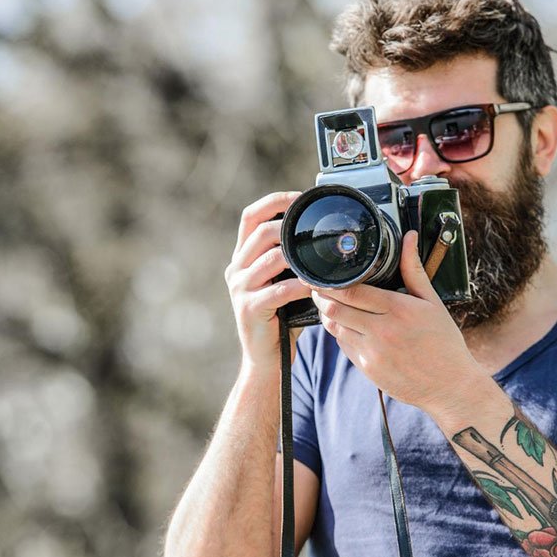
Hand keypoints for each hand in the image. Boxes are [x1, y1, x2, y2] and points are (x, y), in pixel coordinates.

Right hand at [224, 192, 312, 369]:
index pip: (250, 217)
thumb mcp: (282, 281)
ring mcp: (240, 289)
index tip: (299, 197)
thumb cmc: (281, 319)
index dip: (273, 201)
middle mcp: (236, 269)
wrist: (266, 359)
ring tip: (320, 258)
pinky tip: (316, 286)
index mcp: (242, 258)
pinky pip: (279, 290)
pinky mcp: (250, 309)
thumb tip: (319, 234)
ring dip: (299, 257)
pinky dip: (301, 285)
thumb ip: (291, 259)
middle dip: (289, 226)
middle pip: (260, 233)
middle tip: (315, 230)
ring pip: (271, 259)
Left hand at [311, 230, 484, 414]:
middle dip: (321, 295)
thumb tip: (409, 237)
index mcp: (399, 310)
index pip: (352, 291)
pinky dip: (338, 332)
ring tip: (325, 301)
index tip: (322, 274)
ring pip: (334, 327)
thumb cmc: (444, 341)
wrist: (450, 386)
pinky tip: (342, 323)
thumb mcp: (432, 302)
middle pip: (335, 308)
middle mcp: (382, 331)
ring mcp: (372, 353)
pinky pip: (343, 345)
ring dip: (326, 313)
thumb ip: (414, 269)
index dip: (331, 282)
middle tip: (315, 285)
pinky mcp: (367, 369)